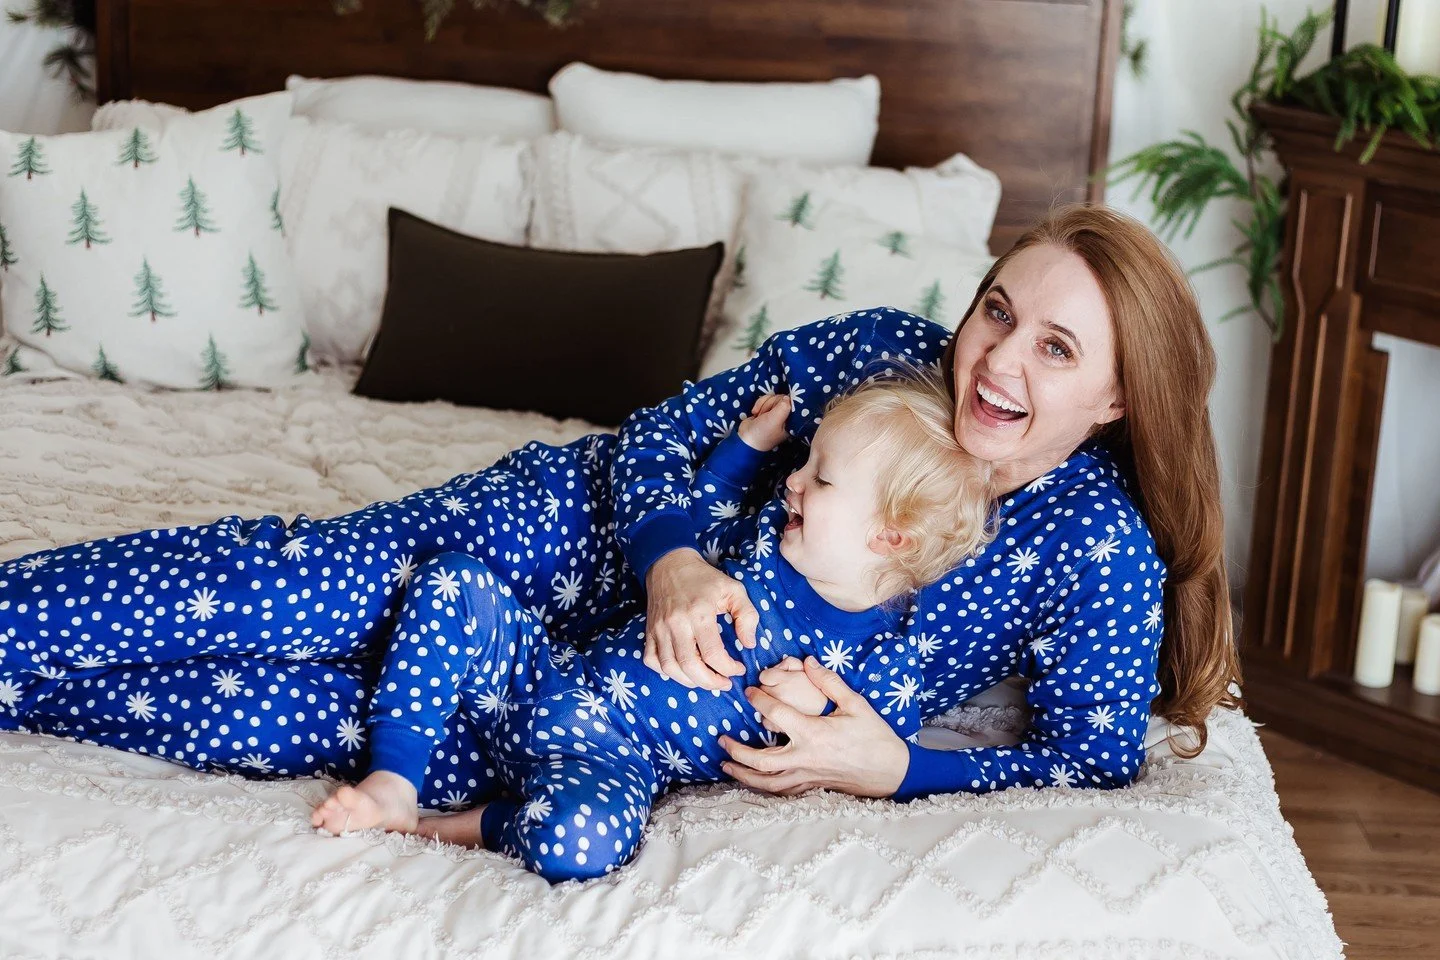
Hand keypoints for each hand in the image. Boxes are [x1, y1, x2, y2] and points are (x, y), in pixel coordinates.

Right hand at [643, 548, 760, 689]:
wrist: (670, 564)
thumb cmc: (705, 579)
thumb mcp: (734, 589)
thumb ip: (747, 616)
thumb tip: (748, 644)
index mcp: (700, 613)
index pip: (713, 653)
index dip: (728, 668)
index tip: (738, 668)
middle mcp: (676, 624)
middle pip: (690, 666)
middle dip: (710, 682)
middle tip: (725, 683)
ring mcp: (659, 629)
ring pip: (670, 668)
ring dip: (690, 681)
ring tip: (706, 680)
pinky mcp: (649, 631)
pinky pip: (651, 660)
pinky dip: (665, 672)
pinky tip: (682, 671)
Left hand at [720, 656, 909, 797]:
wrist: (892, 772)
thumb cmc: (875, 737)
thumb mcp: (855, 704)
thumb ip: (829, 682)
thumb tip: (809, 661)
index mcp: (813, 734)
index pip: (776, 715)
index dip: (759, 700)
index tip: (748, 691)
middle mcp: (805, 758)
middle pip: (760, 759)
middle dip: (737, 750)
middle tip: (722, 739)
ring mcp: (807, 776)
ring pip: (766, 781)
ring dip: (743, 773)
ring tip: (726, 764)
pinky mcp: (811, 786)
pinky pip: (781, 790)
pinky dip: (763, 787)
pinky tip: (753, 781)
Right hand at [736, 392, 791, 452]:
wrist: (745, 439)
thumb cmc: (763, 432)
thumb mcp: (775, 420)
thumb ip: (784, 407)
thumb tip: (787, 398)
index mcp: (790, 421)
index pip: (793, 404)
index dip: (784, 402)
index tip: (777, 408)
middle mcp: (784, 417)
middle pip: (781, 399)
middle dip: (771, 404)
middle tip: (766, 414)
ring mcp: (775, 413)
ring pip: (772, 398)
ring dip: (763, 405)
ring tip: (759, 415)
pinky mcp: (766, 410)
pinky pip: (765, 400)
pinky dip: (759, 405)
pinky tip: (755, 413)